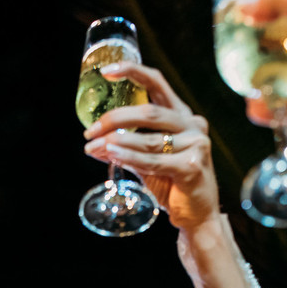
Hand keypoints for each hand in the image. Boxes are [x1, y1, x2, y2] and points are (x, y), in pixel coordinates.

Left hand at [82, 62, 217, 230]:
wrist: (197, 216)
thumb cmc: (173, 185)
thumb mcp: (147, 161)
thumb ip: (126, 148)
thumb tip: (94, 143)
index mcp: (182, 115)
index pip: (157, 83)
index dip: (132, 71)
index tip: (107, 71)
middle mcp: (192, 124)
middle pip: (148, 112)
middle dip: (114, 119)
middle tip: (90, 131)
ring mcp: (196, 144)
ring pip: (148, 138)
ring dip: (115, 142)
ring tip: (93, 147)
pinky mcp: (192, 166)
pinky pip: (152, 160)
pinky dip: (128, 157)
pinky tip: (111, 154)